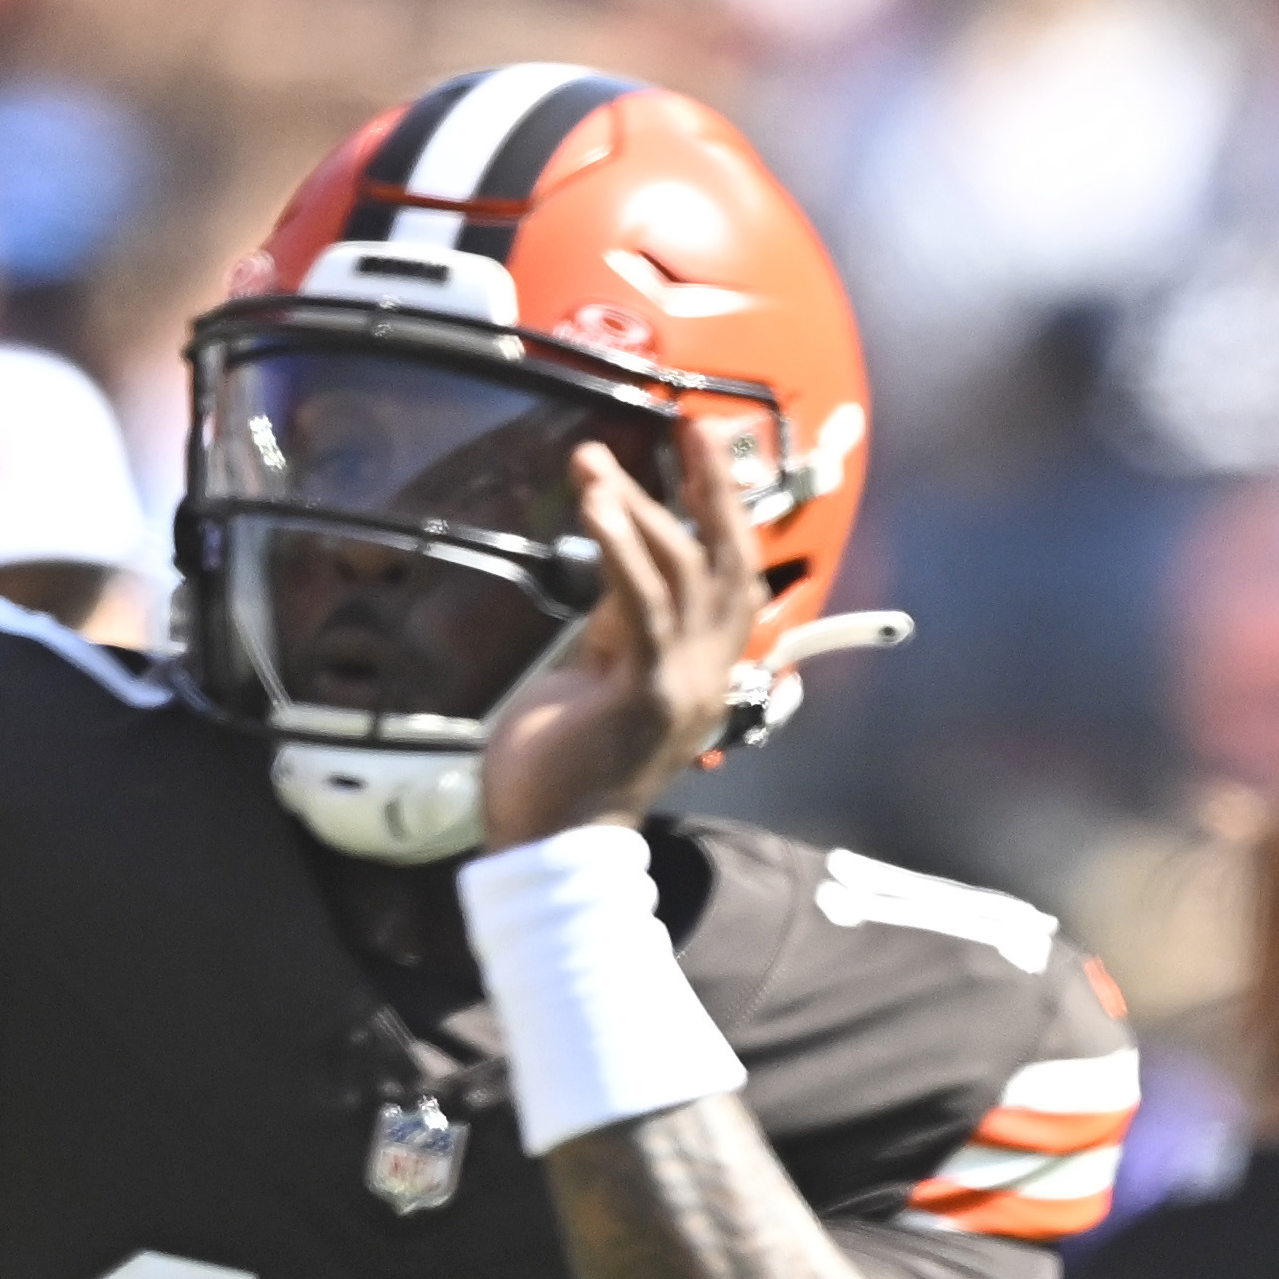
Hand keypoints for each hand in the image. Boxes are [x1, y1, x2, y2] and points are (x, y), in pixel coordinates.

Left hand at [476, 419, 766, 850]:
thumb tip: (613, 575)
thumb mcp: (594, 683)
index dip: (721, 515)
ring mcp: (683, 685)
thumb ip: (614, 632)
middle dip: (715, 491)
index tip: (699, 457)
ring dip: (644, 506)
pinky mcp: (645, 691)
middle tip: (693, 429)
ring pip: (685, 573)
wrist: (547, 849)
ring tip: (599, 460)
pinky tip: (599, 503)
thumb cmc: (558, 774)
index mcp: (701, 676)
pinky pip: (644, 604)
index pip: (728, 580)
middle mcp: (708, 676)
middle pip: (730, 563)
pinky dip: (623, 545)